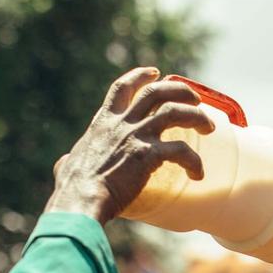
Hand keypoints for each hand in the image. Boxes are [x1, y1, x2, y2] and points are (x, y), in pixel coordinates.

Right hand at [45, 67, 215, 223]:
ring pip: (175, 112)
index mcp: (103, 123)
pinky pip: (181, 151)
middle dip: (180, 91)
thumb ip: (68, 160)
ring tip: (209, 128)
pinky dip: (195, 161)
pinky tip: (198, 174)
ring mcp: (136, 137)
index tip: (157, 72)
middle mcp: (121, 124)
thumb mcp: (67, 165)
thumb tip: (63, 164)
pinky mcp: (148, 155)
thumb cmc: (73, 189)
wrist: (81, 200)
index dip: (140, 76)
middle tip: (196, 100)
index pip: (122, 88)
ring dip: (197, 117)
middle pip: (156, 92)